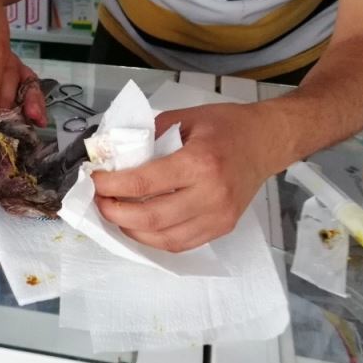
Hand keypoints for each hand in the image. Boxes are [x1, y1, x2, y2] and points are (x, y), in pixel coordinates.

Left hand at [93, 104, 278, 252]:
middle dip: (115, 212)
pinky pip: (181, 244)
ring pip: (164, 238)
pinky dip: (154, 239)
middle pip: (151, 218)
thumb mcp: (185, 118)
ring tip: (115, 214)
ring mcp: (219, 216)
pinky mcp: (222, 228)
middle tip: (99, 201)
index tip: (95, 180)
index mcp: (199, 162)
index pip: (144, 182)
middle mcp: (210, 194)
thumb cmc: (227, 126)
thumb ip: (149, 136)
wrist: (268, 141)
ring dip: (131, 230)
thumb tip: (114, 154)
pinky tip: (139, 226)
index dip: (112, 185)